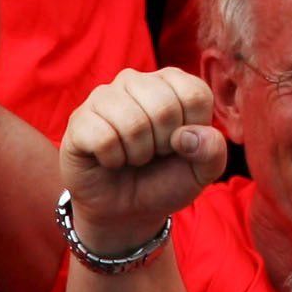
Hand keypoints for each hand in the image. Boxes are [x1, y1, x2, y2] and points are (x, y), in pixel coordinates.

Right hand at [59, 66, 226, 257]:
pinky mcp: (79, 120)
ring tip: (131, 157)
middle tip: (151, 155)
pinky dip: (112, 159)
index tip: (178, 145)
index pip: (194, 95)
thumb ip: (212, 150)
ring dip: (137, 154)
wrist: (125, 210)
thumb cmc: (163, 182)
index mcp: (172, 83)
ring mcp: (104, 97)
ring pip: (132, 122)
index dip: (191, 132)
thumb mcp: (201, 172)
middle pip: (164, 107)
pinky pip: (103, 137)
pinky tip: (109, 160)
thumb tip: (188, 135)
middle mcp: (137, 81)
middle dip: (162, 145)